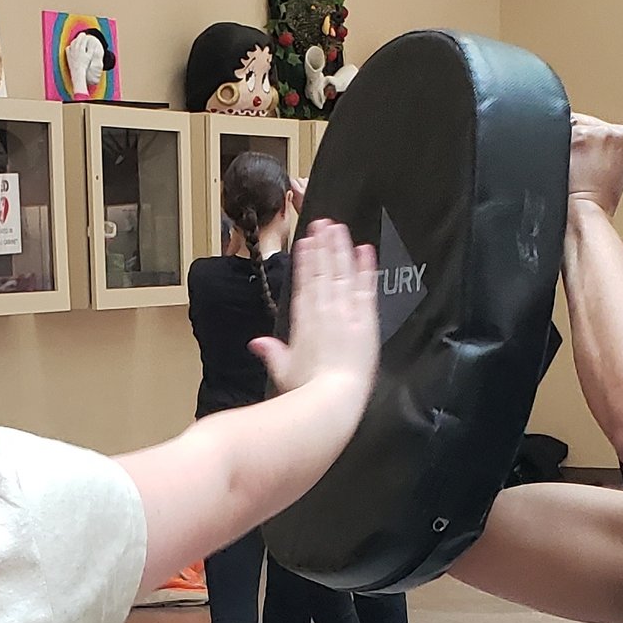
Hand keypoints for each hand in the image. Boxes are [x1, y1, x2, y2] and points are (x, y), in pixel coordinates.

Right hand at [252, 219, 377, 396]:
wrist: (332, 399)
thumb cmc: (309, 391)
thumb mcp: (283, 371)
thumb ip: (271, 352)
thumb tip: (257, 343)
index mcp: (303, 322)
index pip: (304, 283)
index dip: (305, 261)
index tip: (306, 242)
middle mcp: (323, 312)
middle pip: (322, 271)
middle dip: (322, 246)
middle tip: (322, 223)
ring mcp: (344, 313)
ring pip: (342, 273)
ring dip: (340, 249)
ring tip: (339, 228)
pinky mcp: (364, 320)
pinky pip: (365, 288)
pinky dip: (366, 268)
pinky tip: (366, 250)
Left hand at [570, 113, 622, 213]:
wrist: (587, 211)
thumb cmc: (599, 201)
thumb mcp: (617, 172)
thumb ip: (611, 152)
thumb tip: (594, 144)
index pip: (606, 130)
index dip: (593, 144)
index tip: (589, 156)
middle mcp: (617, 133)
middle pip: (591, 125)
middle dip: (582, 140)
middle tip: (580, 165)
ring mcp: (597, 132)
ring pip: (575, 125)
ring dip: (570, 141)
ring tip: (574, 165)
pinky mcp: (579, 135)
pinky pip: (560, 129)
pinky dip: (557, 144)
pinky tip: (566, 162)